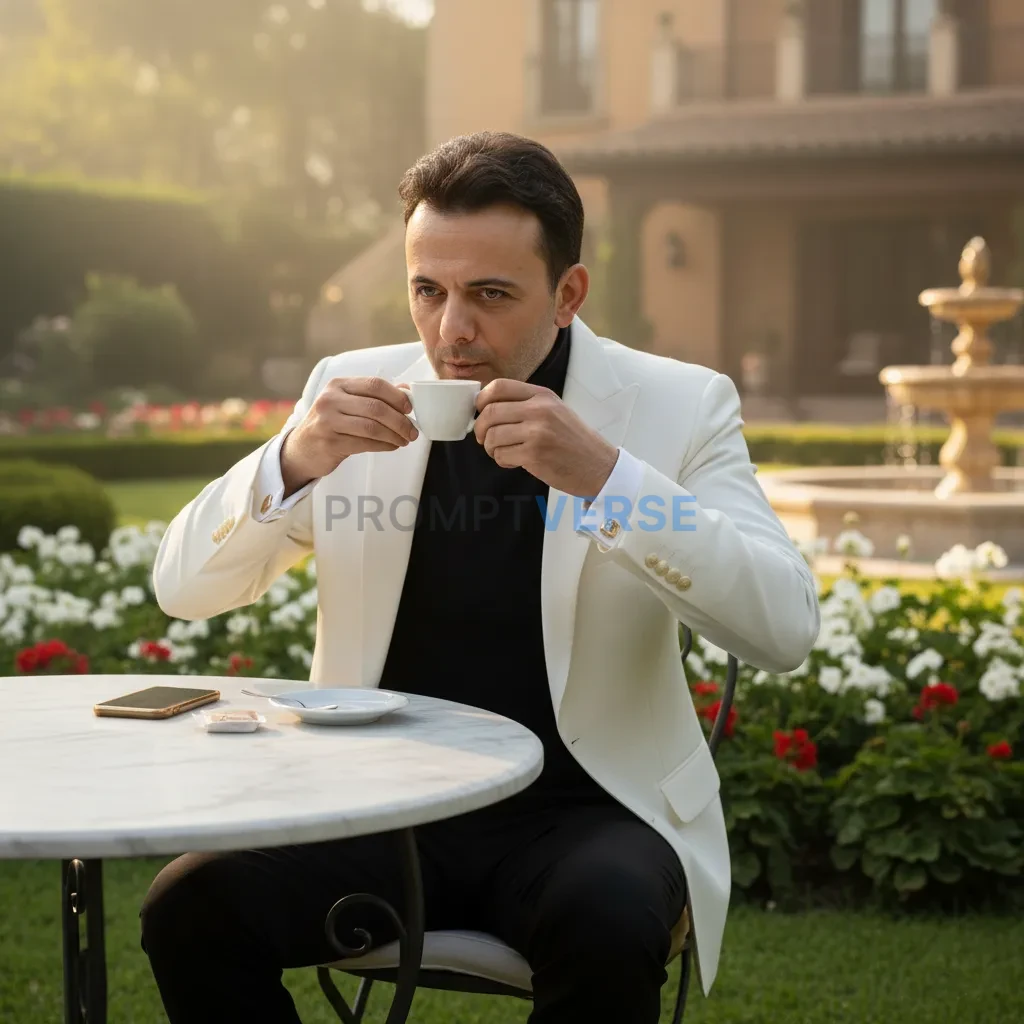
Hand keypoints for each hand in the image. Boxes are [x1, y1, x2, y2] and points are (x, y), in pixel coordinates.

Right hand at [280, 377, 417, 494]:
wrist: (301, 449)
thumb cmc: (331, 424)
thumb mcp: (347, 404)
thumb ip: (374, 396)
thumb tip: (406, 391)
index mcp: (338, 385)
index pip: (375, 385)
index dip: (397, 396)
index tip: (410, 409)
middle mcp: (330, 400)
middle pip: (376, 407)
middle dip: (400, 421)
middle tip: (412, 431)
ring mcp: (328, 421)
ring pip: (372, 427)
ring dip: (394, 435)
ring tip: (404, 440)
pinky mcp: (329, 443)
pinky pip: (365, 444)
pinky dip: (384, 446)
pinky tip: (392, 446)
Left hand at [473, 380, 618, 497]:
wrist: (598, 465)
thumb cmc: (574, 440)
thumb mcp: (555, 410)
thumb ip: (526, 405)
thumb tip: (488, 407)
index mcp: (543, 395)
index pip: (499, 386)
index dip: (481, 400)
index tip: (480, 412)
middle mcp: (539, 410)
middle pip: (490, 412)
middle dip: (480, 428)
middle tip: (484, 438)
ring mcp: (537, 432)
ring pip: (492, 436)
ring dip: (490, 447)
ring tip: (501, 451)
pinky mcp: (534, 454)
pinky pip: (501, 455)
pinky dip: (502, 460)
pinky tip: (514, 460)